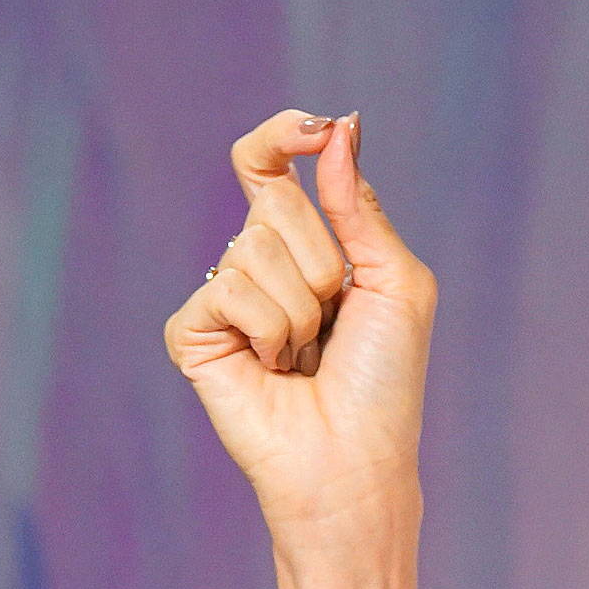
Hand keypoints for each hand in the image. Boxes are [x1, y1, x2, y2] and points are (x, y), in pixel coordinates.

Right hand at [164, 112, 433, 588]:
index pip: (271, 164)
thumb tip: (337, 128)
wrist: (354, 461)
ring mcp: (222, 298)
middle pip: (273, 203)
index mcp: (305, 243)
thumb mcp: (394, 281)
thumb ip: (359, 205)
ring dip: (301, 308)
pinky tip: (269, 370)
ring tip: (304, 357)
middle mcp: (256, 262)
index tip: (313, 127)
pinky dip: (266, 331)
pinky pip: (225, 290)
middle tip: (332, 322)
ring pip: (253, 251)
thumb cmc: (383, 382)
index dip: (283, 135)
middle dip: (322, 261)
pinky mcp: (193, 333)